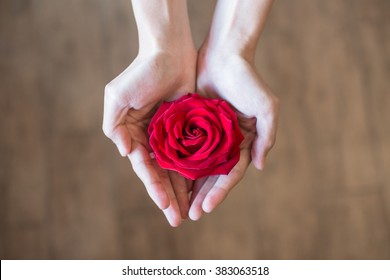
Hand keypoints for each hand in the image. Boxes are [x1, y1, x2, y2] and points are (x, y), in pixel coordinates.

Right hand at [103, 50, 195, 225]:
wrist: (170, 51)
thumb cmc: (142, 72)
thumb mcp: (117, 96)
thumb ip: (113, 125)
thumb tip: (125, 153)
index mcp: (134, 136)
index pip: (145, 168)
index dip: (154, 188)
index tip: (165, 205)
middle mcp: (152, 139)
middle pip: (162, 174)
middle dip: (169, 197)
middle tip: (178, 220)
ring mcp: (171, 136)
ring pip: (178, 169)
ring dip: (183, 191)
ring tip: (191, 212)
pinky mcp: (188, 129)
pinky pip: (192, 154)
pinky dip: (195, 171)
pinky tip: (201, 188)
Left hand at [188, 49, 278, 219]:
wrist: (225, 55)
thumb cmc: (248, 80)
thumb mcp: (267, 108)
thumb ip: (267, 137)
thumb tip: (260, 166)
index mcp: (244, 143)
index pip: (231, 175)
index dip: (219, 192)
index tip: (205, 208)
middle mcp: (226, 143)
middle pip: (212, 176)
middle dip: (201, 196)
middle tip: (188, 215)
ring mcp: (208, 135)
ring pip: (196, 166)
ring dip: (188, 185)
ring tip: (176, 203)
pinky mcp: (192, 125)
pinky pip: (183, 148)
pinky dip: (176, 163)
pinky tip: (166, 177)